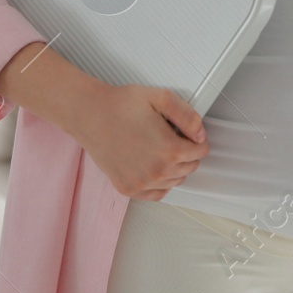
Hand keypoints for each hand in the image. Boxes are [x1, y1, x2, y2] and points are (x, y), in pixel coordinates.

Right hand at [72, 83, 209, 201]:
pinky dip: (160, 183)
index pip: (201, 152)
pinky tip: (152, 166)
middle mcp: (158, 172)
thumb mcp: (161, 98)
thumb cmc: (122, 105)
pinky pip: (157, 194)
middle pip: (190, 167)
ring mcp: (142, 183)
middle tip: (170, 137)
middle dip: (186, 152)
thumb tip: (200, 134)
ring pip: (175, 181)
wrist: (91, 115)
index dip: (195, 138)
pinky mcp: (128, 188)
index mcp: (169, 150)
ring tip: (158, 148)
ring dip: (174, 167)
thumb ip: (187, 116)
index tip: (184, 132)